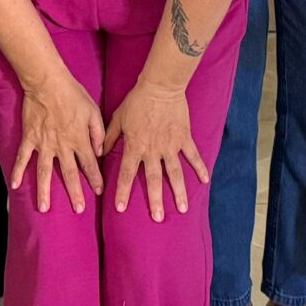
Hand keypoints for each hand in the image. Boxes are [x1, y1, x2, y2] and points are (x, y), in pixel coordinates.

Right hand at [10, 69, 106, 213]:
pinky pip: (22, 158)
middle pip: (69, 174)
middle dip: (75, 193)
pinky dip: (17, 171)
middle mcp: (62, 146)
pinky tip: (13, 185)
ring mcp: (44, 144)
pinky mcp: (29, 138)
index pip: (89, 164)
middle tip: (79, 209)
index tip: (99, 192)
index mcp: (79, 139)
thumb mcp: (93, 111)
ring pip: (44, 172)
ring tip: (44, 208)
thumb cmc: (73, 94)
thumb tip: (100, 151)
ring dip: (44, 191)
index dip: (95, 179)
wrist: (48, 82)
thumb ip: (99, 133)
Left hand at [107, 79, 208, 221]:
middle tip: (157, 219)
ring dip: (179, 192)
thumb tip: (100, 153)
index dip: (123, 191)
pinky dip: (200, 167)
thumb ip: (110, 137)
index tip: (120, 208)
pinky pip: (193, 155)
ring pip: (175, 173)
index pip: (126, 174)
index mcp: (135, 146)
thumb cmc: (136, 101)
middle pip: (154, 180)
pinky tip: (205, 181)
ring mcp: (170, 146)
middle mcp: (153, 150)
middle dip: (155, 200)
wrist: (160, 86)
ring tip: (183, 209)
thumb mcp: (118, 118)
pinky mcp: (184, 138)